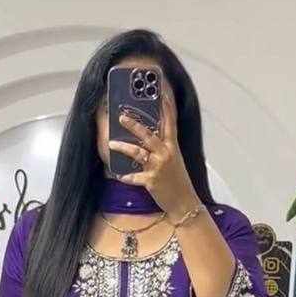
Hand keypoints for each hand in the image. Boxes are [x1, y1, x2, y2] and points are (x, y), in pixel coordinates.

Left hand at [108, 85, 198, 221]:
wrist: (184, 202)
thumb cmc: (178, 181)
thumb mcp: (175, 160)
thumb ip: (164, 148)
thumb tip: (150, 138)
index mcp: (172, 147)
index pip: (169, 123)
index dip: (166, 108)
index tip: (161, 94)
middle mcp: (166, 154)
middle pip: (148, 135)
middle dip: (134, 125)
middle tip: (121, 116)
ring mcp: (158, 167)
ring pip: (138, 153)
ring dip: (123, 147)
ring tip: (111, 143)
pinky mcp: (152, 181)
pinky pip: (135, 177)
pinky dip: (126, 177)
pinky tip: (119, 175)